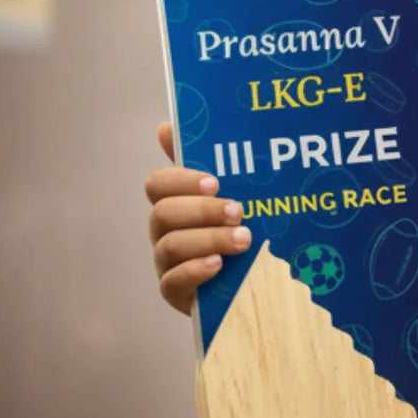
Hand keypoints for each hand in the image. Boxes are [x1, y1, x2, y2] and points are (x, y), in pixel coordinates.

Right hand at [145, 121, 252, 314]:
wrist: (259, 281)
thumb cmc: (246, 227)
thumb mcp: (241, 192)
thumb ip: (217, 161)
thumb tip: (169, 125)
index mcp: (176, 202)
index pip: (158, 185)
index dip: (181, 180)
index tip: (215, 181)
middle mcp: (166, 231)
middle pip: (163, 214)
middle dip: (201, 210)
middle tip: (239, 210)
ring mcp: (168, 263)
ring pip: (171, 245)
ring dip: (208, 238)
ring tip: (244, 238)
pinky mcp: (176, 293)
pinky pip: (172, 282)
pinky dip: (195, 270)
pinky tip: (218, 264)